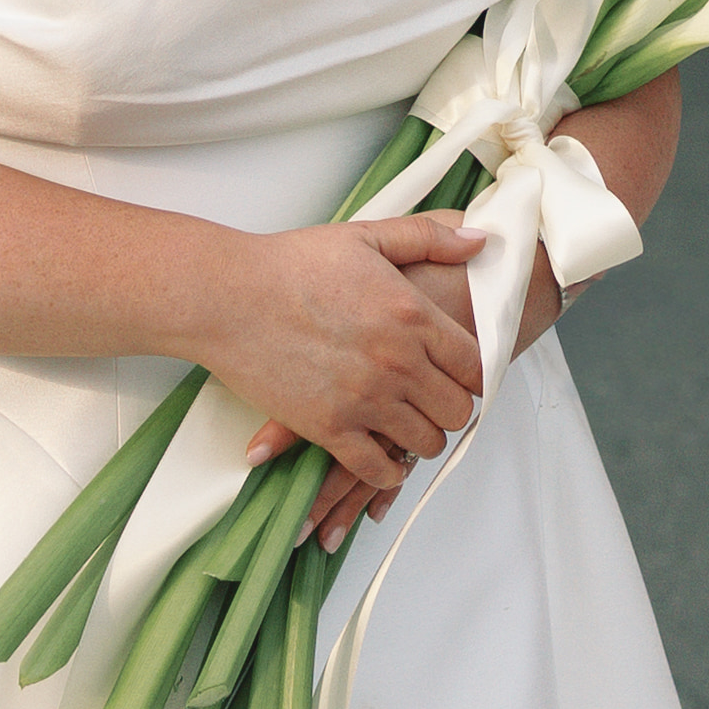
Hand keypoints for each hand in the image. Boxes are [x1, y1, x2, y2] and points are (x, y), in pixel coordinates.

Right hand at [199, 209, 492, 531]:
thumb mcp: (365, 236)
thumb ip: (427, 237)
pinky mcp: (329, 428)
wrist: (226, 296)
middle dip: (452, 408)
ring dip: (422, 438)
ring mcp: (364, 399)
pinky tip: (383, 458)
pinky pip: (379, 470)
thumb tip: (481, 242)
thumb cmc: (289, 264)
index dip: (475, 374)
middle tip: (434, 401)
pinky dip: (387, 472)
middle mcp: (397, 362)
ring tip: (407, 425)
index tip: (461, 375)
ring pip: (426, 443)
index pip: (476, 364)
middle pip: (458, 410)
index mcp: (412, 315)